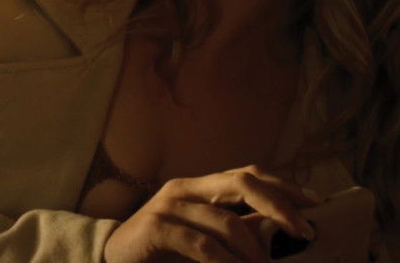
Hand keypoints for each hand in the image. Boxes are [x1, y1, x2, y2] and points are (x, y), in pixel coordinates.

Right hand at [103, 164, 318, 262]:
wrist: (112, 258)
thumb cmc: (162, 249)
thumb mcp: (202, 234)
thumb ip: (232, 228)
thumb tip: (276, 235)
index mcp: (201, 185)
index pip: (249, 173)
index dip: (283, 184)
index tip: (314, 202)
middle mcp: (188, 187)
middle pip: (241, 181)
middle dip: (278, 203)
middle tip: (303, 229)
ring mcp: (170, 205)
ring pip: (224, 219)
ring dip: (253, 249)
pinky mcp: (156, 228)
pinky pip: (200, 244)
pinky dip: (223, 262)